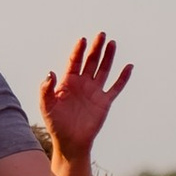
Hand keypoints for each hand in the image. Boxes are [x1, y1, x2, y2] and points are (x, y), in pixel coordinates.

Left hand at [41, 33, 133, 168]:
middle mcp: (82, 83)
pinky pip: (116, 87)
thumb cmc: (56, 124)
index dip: (78, 51)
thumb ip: (46, 89)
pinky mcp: (104, 102)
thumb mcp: (46, 106)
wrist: (70, 142)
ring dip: (108, 57)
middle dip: (96, 48)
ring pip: (103, 70)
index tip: (83, 40)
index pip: (74, 62)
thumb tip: (50, 72)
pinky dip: (123, 77)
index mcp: (68, 82)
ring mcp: (94, 91)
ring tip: (112, 43)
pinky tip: (129, 66)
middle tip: (101, 34)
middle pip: (91, 61)